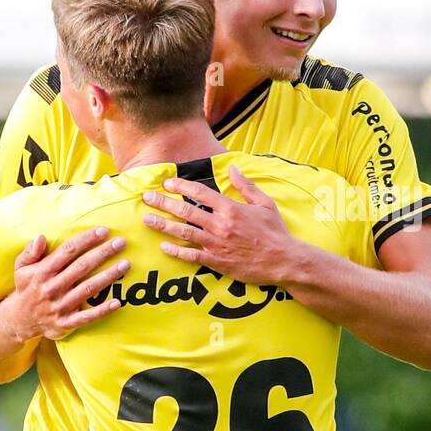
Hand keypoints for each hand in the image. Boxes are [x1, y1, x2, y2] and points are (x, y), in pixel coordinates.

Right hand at [0, 227, 128, 341]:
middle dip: (102, 253)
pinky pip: (87, 317)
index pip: (67, 252)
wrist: (19, 320)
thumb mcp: (21, 268)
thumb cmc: (27, 288)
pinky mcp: (66, 323)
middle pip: (81, 267)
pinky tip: (118, 302)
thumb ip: (30, 252)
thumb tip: (41, 237)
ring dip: (108, 276)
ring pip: (88, 289)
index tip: (103, 231)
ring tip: (126, 264)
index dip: (86, 240)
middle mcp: (51, 288)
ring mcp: (60, 306)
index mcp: (41, 272)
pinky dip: (102, 310)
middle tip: (121, 243)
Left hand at [142, 165, 300, 284]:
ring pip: (183, 232)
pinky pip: (191, 256)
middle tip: (147, 198)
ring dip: (163, 225)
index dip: (180, 185)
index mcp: (231, 208)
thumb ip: (247, 186)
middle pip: (185, 210)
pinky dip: (176, 251)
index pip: (199, 192)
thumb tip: (233, 169)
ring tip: (147, 220)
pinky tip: (164, 247)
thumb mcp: (265, 203)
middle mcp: (220, 224)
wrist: (284, 260)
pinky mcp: (217, 262)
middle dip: (163, 203)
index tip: (167, 182)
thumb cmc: (276, 232)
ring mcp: (217, 244)